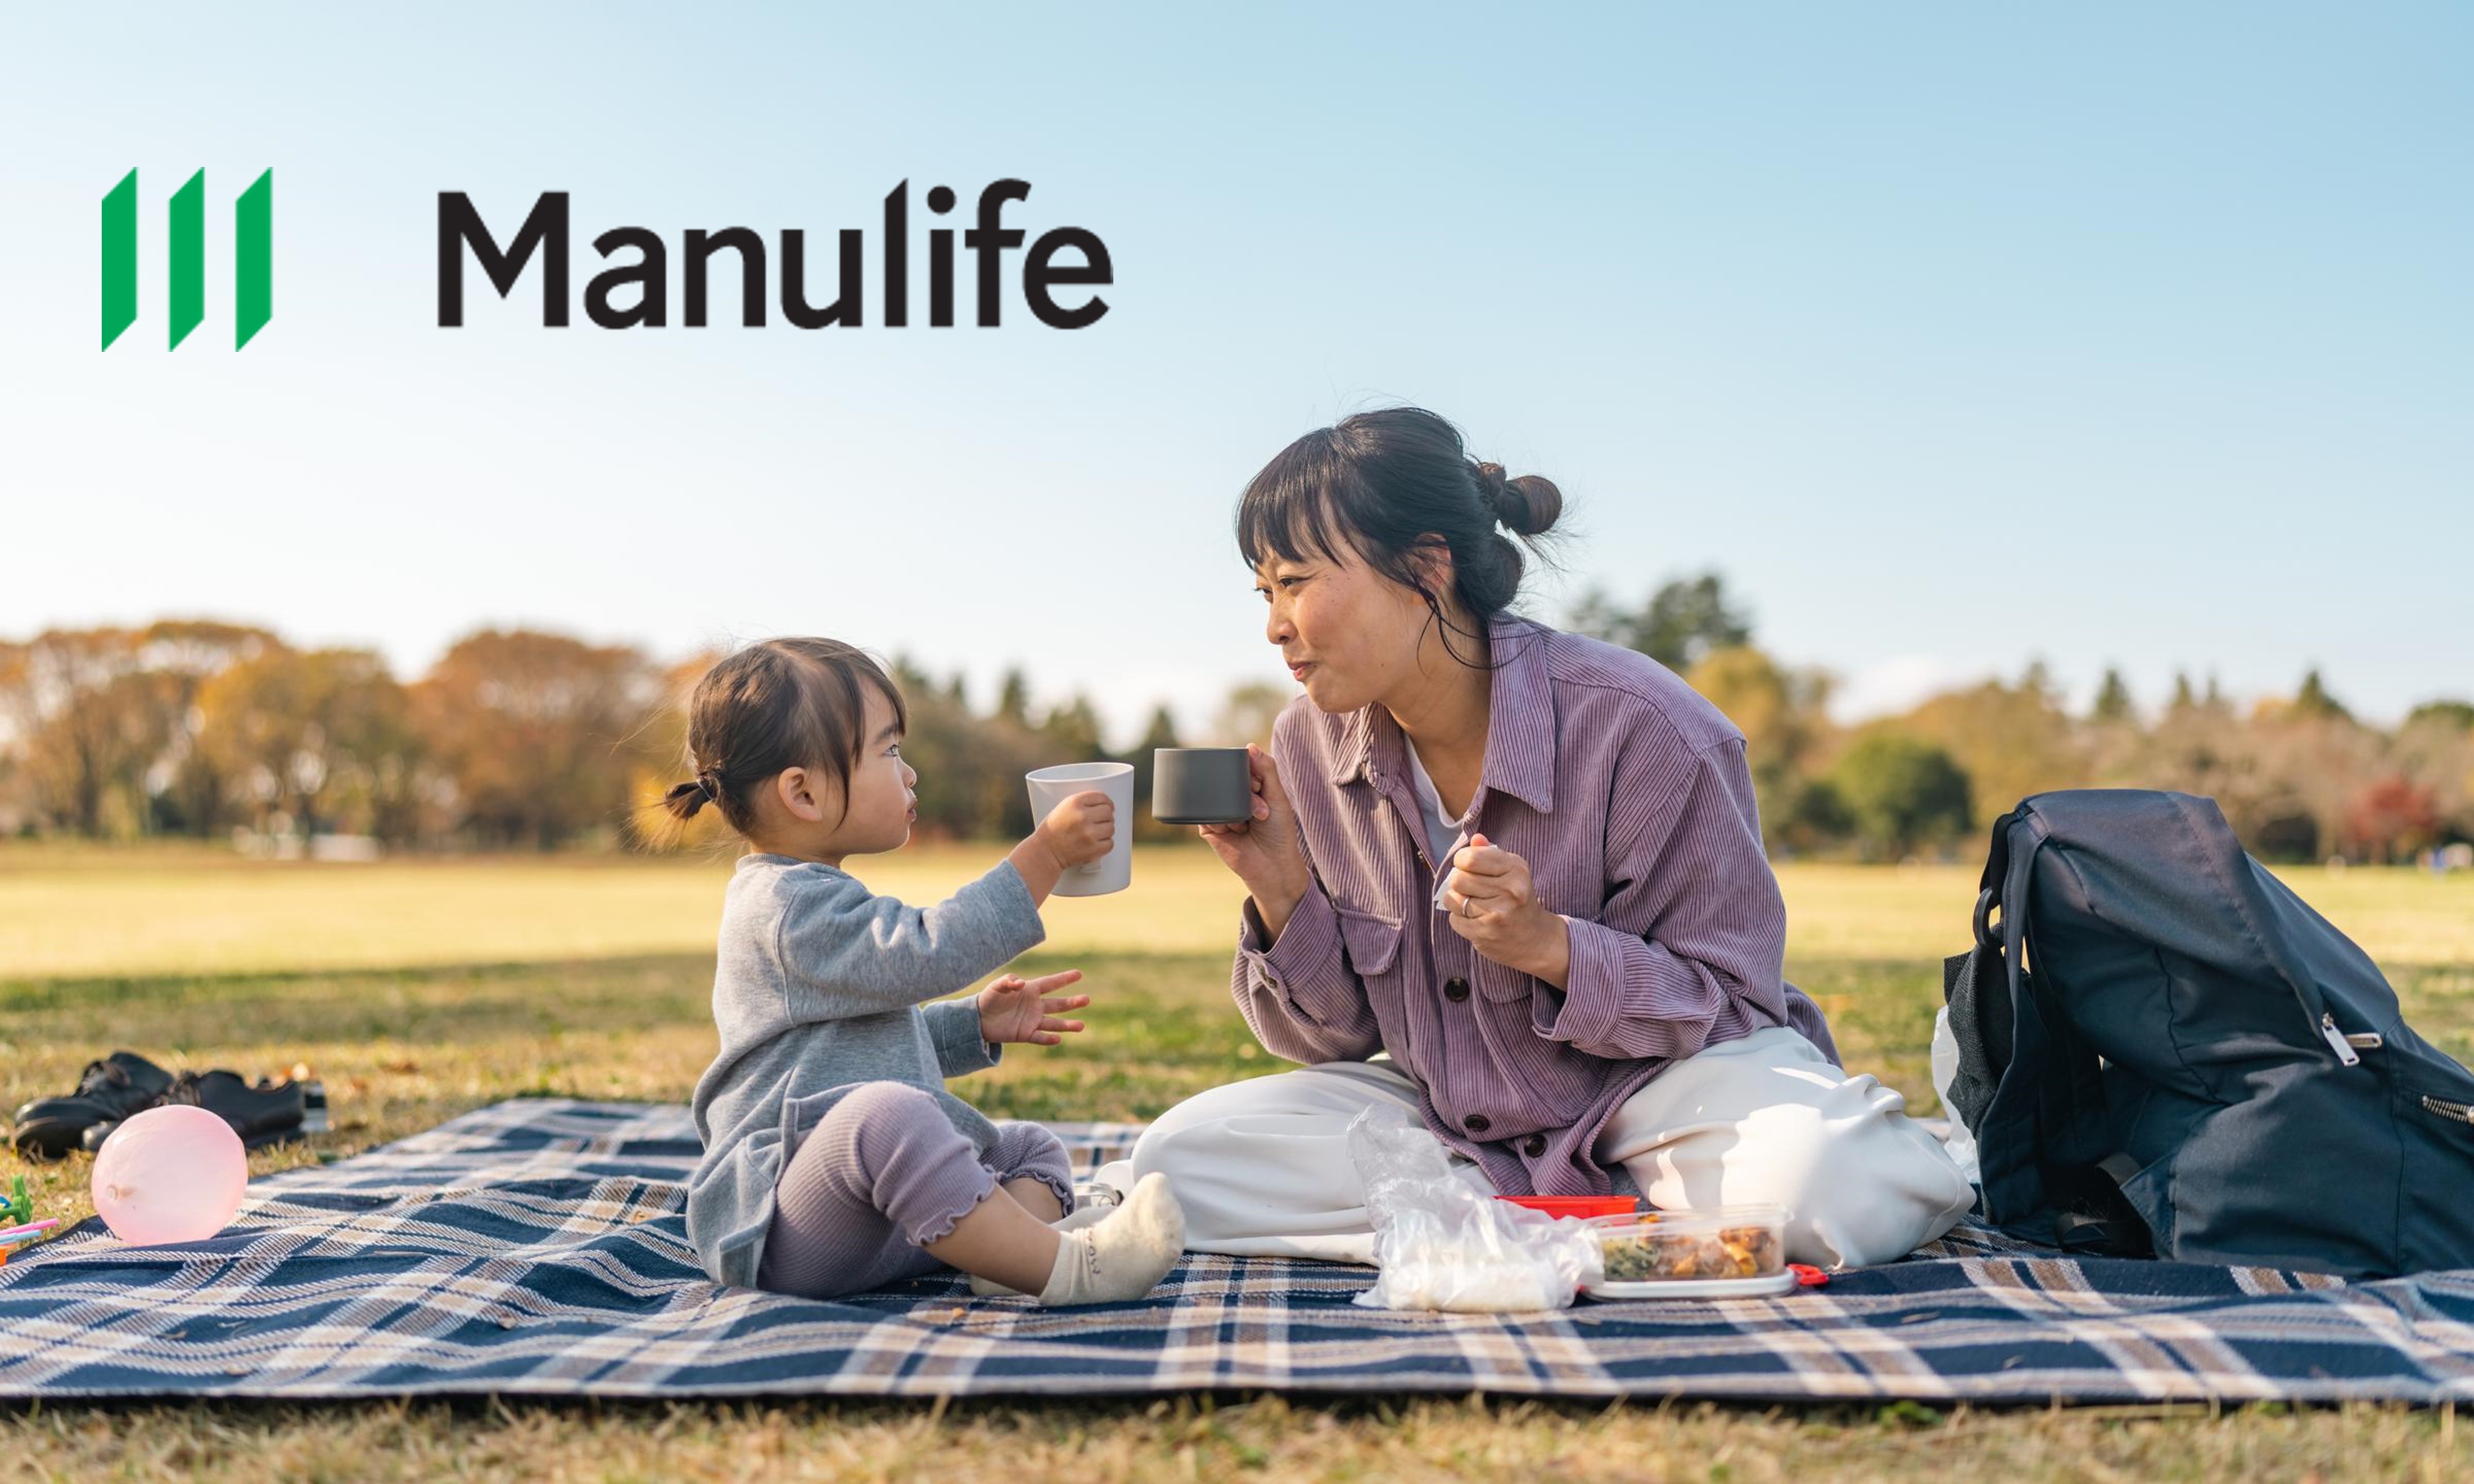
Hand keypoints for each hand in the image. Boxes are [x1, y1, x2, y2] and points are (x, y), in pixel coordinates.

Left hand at [977, 969, 1090, 1045]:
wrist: (978, 1019)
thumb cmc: (989, 998)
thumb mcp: (996, 986)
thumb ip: (1008, 982)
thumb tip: (1021, 983)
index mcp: (1030, 990)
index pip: (1050, 983)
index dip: (1064, 979)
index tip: (1079, 974)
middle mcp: (1035, 1006)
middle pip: (1058, 1004)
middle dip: (1072, 1002)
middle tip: (1087, 999)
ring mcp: (1032, 1021)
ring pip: (1054, 1023)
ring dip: (1067, 1025)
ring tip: (1081, 1026)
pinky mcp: (1025, 1034)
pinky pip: (1039, 1037)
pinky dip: (1048, 1039)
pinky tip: (1057, 1039)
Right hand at [1034, 791, 1115, 870]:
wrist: (1045, 852)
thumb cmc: (1052, 830)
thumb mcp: (1063, 808)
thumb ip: (1082, 803)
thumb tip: (1105, 804)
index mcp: (1074, 802)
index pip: (1101, 797)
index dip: (1107, 802)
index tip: (1108, 807)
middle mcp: (1082, 816)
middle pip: (1108, 812)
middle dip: (1106, 817)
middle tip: (1099, 822)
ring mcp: (1089, 833)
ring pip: (1111, 828)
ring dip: (1106, 831)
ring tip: (1095, 834)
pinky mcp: (1093, 849)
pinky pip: (1110, 843)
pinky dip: (1105, 844)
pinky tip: (1096, 843)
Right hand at [1197, 743, 1309, 912]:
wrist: (1273, 865)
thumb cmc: (1279, 832)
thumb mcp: (1277, 797)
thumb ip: (1266, 770)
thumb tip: (1249, 746)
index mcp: (1250, 788)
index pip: (1241, 767)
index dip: (1247, 772)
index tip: (1259, 787)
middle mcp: (1233, 798)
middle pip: (1227, 780)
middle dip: (1244, 791)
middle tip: (1259, 810)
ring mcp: (1220, 813)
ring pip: (1216, 797)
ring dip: (1235, 809)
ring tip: (1250, 823)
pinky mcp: (1209, 828)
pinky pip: (1206, 815)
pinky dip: (1221, 821)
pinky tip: (1236, 830)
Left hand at [1438, 833, 1569, 985]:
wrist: (1535, 938)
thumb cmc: (1518, 899)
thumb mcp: (1512, 871)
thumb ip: (1491, 853)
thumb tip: (1475, 839)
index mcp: (1516, 869)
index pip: (1470, 858)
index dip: (1461, 861)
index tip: (1467, 866)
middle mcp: (1510, 890)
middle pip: (1458, 879)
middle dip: (1459, 882)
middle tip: (1470, 888)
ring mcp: (1498, 913)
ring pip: (1453, 899)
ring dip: (1457, 901)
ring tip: (1472, 904)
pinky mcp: (1486, 933)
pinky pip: (1454, 920)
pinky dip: (1460, 919)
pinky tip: (1475, 919)